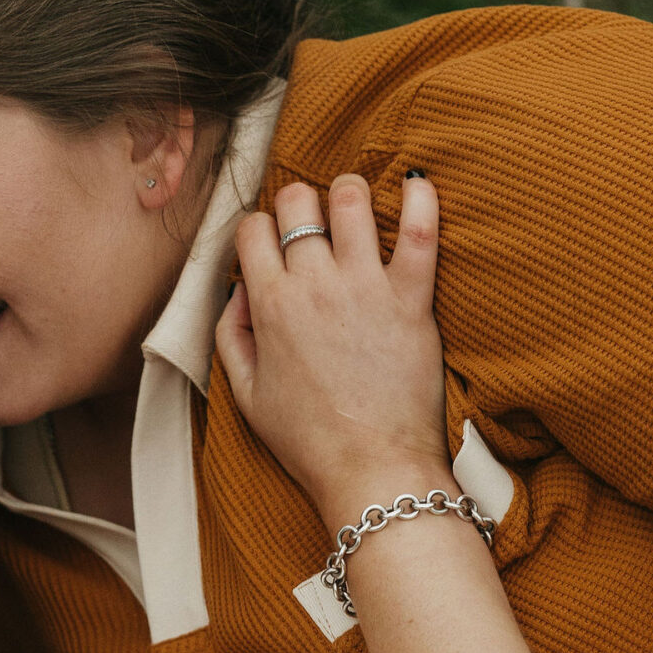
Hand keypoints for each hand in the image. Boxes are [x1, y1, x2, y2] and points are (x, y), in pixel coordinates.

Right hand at [214, 171, 450, 534]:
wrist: (373, 469)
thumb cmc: (310, 440)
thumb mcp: (247, 394)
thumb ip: (231, 336)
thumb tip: (237, 292)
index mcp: (270, 305)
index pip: (253, 228)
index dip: (258, 229)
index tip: (271, 245)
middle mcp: (314, 285)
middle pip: (298, 200)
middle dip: (299, 201)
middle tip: (312, 223)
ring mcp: (365, 286)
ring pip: (352, 199)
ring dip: (349, 192)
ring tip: (356, 206)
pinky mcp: (412, 298)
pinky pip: (420, 231)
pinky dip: (422, 199)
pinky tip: (419, 183)